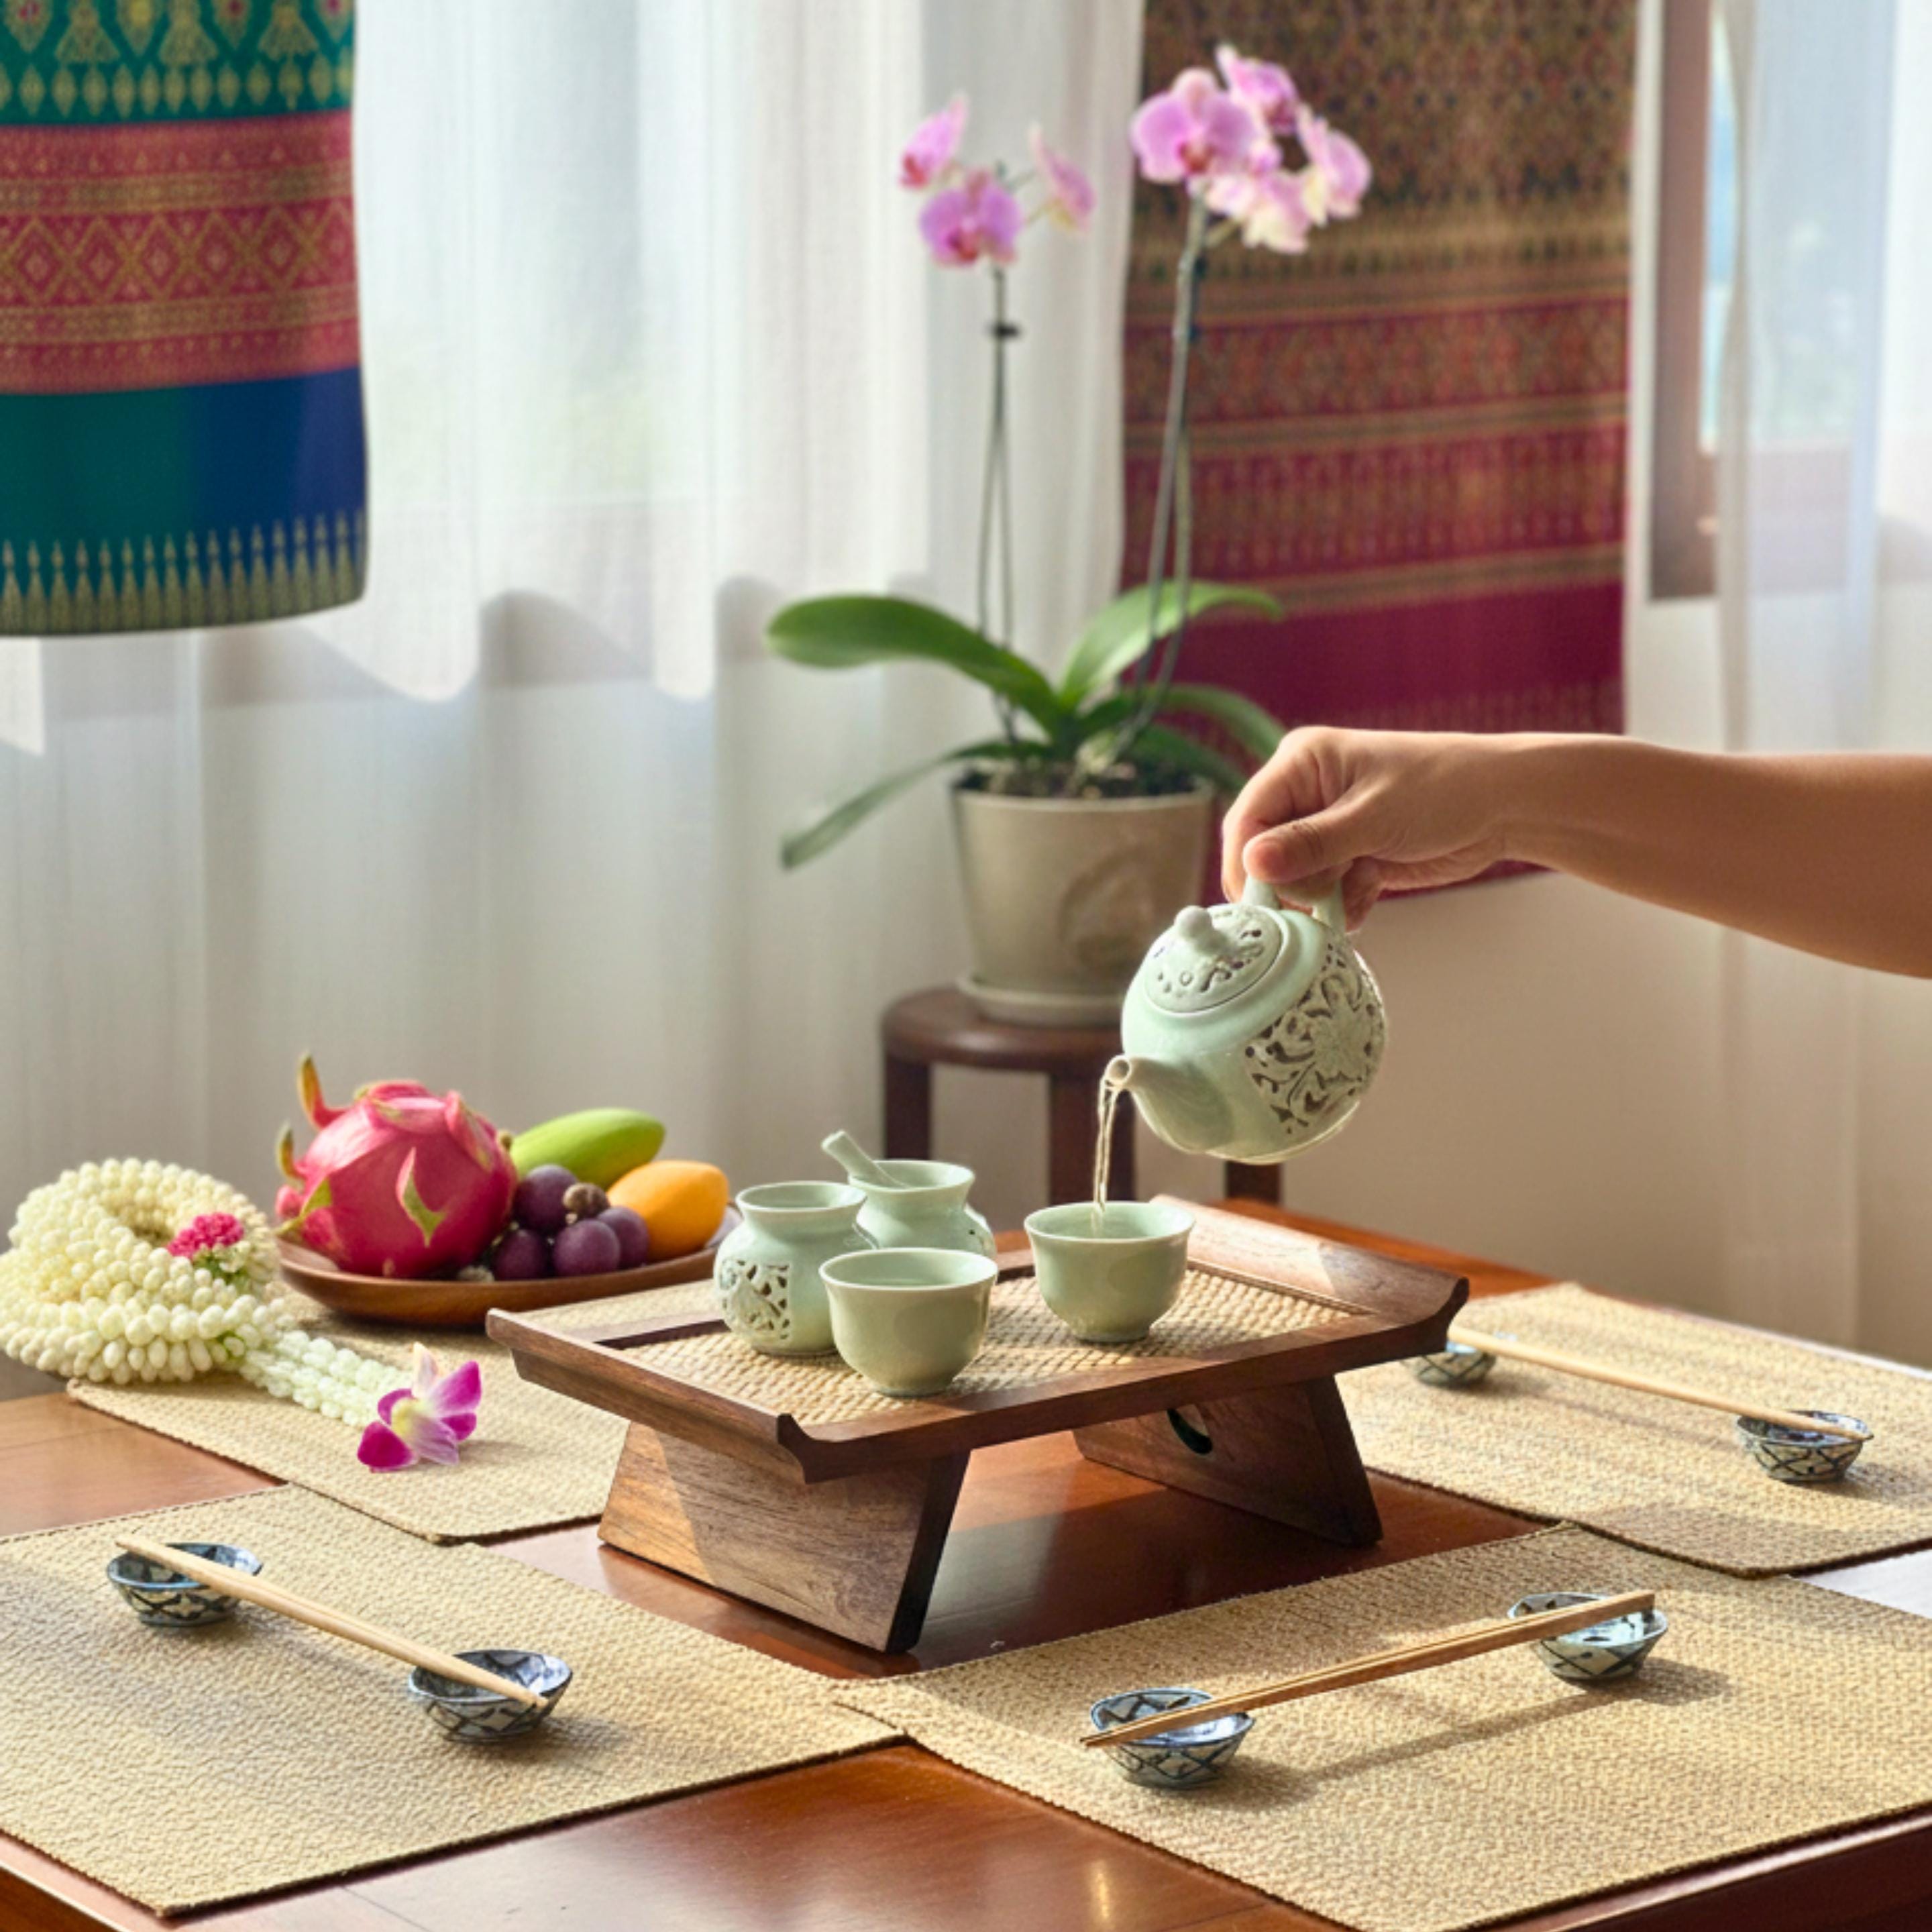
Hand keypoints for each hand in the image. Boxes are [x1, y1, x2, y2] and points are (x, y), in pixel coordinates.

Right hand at [1220, 728, 1517, 923]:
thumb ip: (1311, 844)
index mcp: (1300, 763)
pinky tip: (1371, 893)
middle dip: (1292, 884)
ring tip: (1360, 886)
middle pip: (1263, 855)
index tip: (1267, 901)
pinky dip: (1342, 905)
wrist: (1505, 805)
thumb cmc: (1445, 789)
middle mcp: (1305, 794)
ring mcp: (1326, 828)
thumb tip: (1251, 865)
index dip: (1249, 863)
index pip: (1247, 819)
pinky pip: (1322, 895)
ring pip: (1293, 881)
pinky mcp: (1348, 857)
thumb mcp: (1373, 817)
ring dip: (1321, 898)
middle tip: (1328, 893)